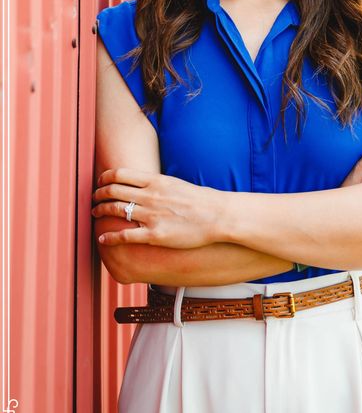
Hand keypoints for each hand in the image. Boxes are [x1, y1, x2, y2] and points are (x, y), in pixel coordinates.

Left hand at [91, 168, 220, 248]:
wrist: (218, 216)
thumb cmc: (201, 200)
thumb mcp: (176, 184)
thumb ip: (157, 184)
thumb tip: (144, 184)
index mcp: (155, 181)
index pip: (120, 174)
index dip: (105, 178)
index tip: (100, 182)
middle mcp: (150, 196)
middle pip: (113, 190)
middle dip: (98, 194)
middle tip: (93, 199)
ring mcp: (151, 215)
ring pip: (115, 210)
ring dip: (100, 212)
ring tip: (94, 214)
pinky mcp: (155, 235)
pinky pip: (124, 236)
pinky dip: (109, 237)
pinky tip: (102, 238)